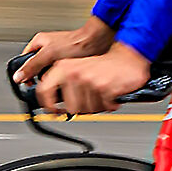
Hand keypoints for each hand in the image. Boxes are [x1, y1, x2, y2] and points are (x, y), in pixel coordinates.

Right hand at [18, 16, 116, 90]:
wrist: (96, 43)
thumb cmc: (76, 42)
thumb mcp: (49, 54)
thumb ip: (33, 65)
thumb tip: (18, 76)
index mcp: (38, 43)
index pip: (24, 61)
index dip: (24, 72)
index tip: (26, 82)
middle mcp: (47, 49)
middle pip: (36, 70)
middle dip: (40, 77)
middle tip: (45, 81)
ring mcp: (57, 57)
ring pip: (48, 74)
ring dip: (52, 79)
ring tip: (58, 79)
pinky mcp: (67, 64)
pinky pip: (59, 76)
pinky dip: (61, 80)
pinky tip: (66, 80)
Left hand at [35, 42, 154, 116]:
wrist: (127, 59)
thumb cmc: (103, 67)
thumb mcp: (76, 70)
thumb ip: (62, 86)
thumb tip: (54, 107)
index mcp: (63, 68)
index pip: (43, 91)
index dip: (47, 106)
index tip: (52, 112)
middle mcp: (73, 73)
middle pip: (70, 108)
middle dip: (83, 108)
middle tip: (91, 100)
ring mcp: (88, 80)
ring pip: (87, 110)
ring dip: (98, 106)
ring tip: (102, 93)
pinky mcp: (103, 87)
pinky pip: (102, 107)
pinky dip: (109, 104)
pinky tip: (110, 93)